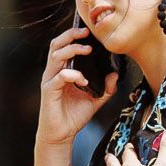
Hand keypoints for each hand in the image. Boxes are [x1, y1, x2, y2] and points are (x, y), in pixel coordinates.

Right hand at [35, 26, 115, 150]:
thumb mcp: (95, 100)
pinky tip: (83, 80)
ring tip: (87, 50)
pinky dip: (73, 75)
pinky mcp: (49, 91)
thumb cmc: (74, 116)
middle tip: (86, 33)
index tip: (89, 31)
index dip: (74, 35)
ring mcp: (50, 81)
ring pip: (56, 56)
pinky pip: (59, 77)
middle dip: (70, 35)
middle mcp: (54, 73)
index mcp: (62, 70)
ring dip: (72, 50)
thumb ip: (106, 87)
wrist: (61, 135)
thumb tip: (115, 74)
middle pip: (56, 45)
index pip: (64, 46)